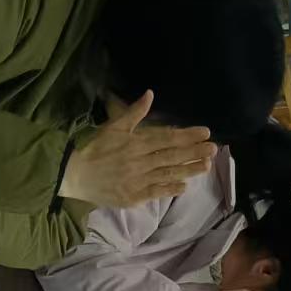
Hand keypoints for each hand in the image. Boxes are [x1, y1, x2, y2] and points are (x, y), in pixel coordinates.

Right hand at [59, 91, 214, 208]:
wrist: (76, 174)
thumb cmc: (96, 148)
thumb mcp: (114, 125)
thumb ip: (134, 112)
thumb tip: (150, 94)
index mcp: (137, 142)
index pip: (167, 137)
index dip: (187, 135)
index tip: (205, 132)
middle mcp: (141, 161)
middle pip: (172, 155)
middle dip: (194, 152)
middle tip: (214, 148)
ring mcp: (139, 180)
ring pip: (168, 173)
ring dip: (188, 170)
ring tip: (205, 166)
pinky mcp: (134, 196)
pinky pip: (156, 192)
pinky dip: (170, 188)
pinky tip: (185, 186)